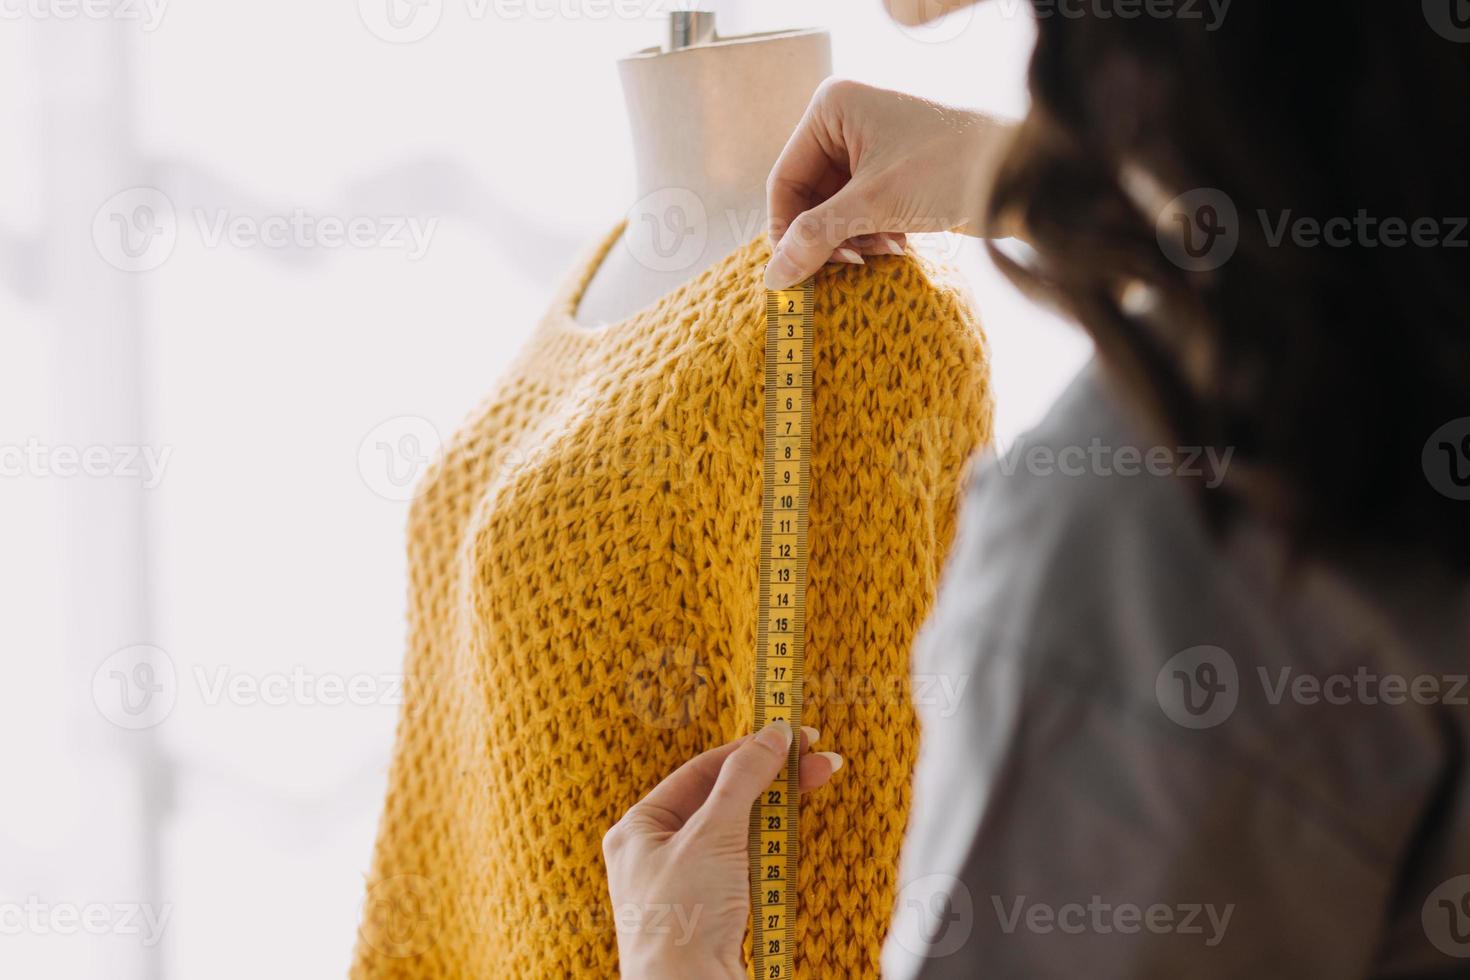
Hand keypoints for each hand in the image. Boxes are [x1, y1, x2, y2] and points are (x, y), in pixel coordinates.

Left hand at [602, 721, 842, 978]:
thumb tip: (772, 734)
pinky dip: (772, 843)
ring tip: (820, 778)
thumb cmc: (682, 916)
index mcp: (637, 829)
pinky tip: (796, 827)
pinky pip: (745, 863)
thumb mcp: (713, 834)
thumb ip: (743, 779)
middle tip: (818, 757)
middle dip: (772, 777)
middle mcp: (657, 854)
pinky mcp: (714, 911)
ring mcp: (687, 884)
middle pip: (723, 799)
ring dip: (779, 806)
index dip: (746, 750)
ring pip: (739, 830)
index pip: (699, 773)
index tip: (789, 735)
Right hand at [764, 78, 1017, 288]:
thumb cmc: (949, 172)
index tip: (796, 273)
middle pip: (808, 198)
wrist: (1020, 176)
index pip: (785, 181)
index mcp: (831, 108)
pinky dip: (871, 235)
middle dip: (828, 236)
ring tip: (883, 251)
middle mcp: (845, 121)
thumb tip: (773, 279)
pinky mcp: (891, 172)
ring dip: (852, 240)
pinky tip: (898, 245)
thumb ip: (816, 238)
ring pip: (834, 211)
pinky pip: (859, 213)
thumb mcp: (873, 206)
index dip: (786, 230)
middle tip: (850, 265)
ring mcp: (869, 146)